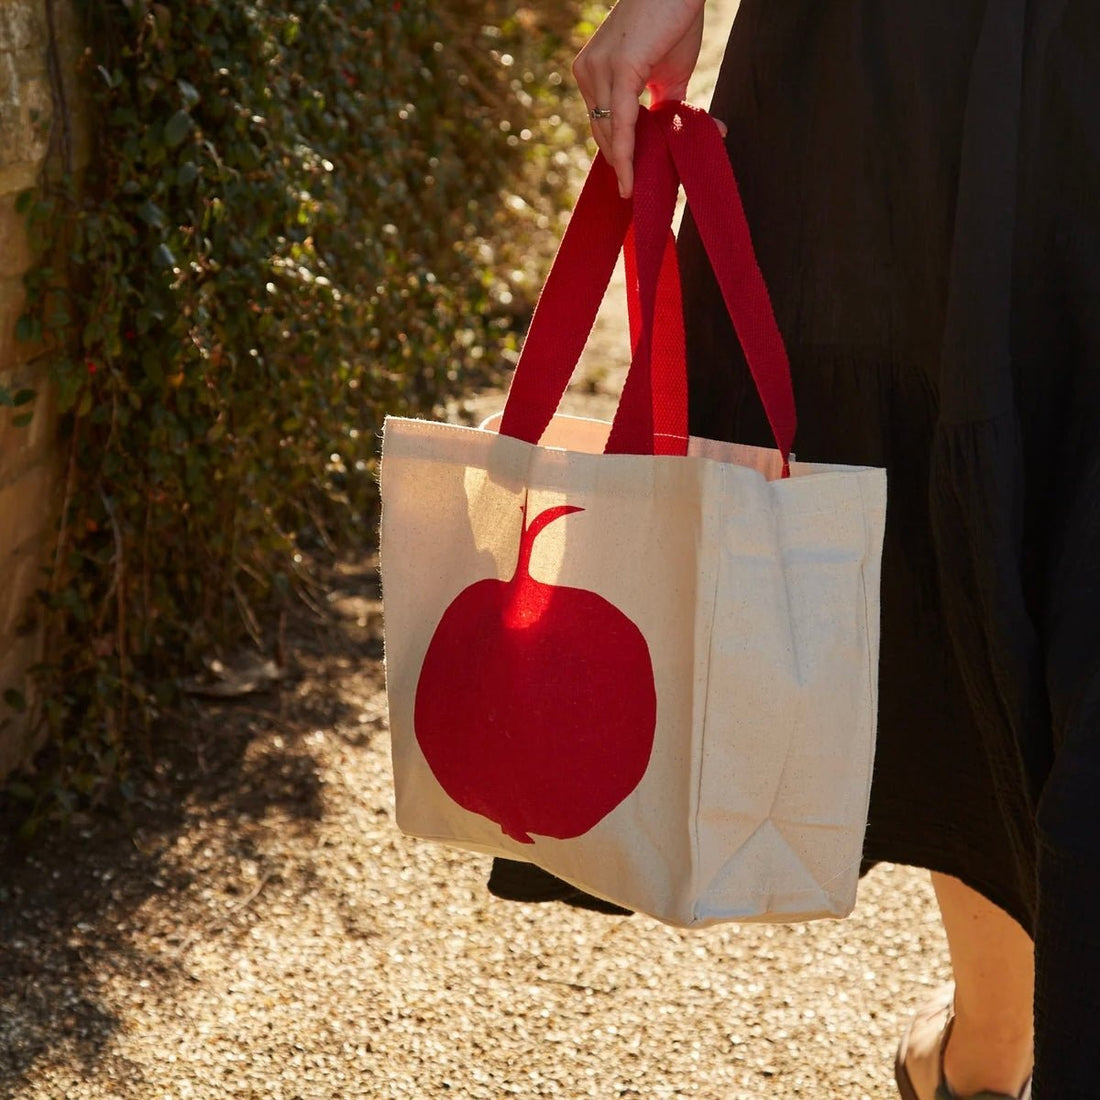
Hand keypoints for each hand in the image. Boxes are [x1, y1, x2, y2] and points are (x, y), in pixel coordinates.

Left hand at [573, 0, 706, 197]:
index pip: (602, 123)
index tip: (627, 181)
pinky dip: (626, 154)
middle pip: (603, 133)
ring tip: (638, 190)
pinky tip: (630, 178)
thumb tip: (682, 139)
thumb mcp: (667, 74)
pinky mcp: (618, 69)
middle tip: (636, 193)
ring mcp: (598, 70)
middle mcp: (587, 72)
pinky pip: (621, 123)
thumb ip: (665, 108)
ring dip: (626, 164)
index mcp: (592, 72)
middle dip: (620, 164)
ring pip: (610, 133)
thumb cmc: (674, 20)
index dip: (615, 153)